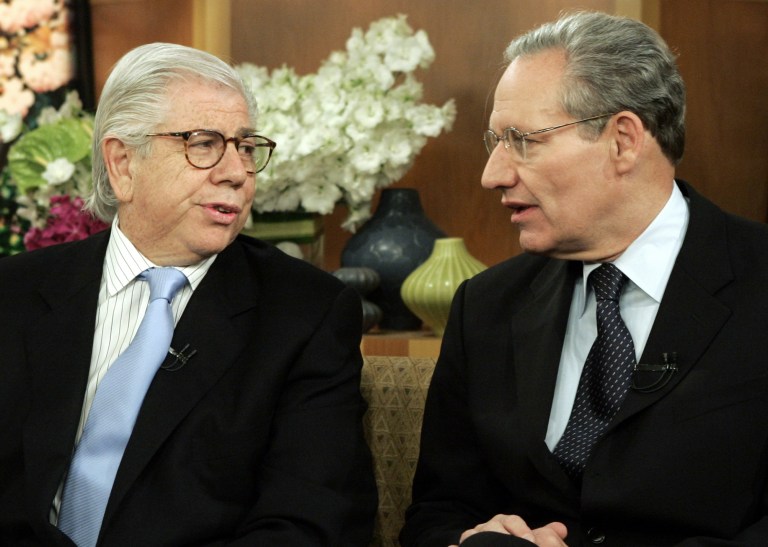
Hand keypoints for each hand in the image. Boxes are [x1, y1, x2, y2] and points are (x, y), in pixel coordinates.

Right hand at [452, 514, 567, 545]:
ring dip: (476, 541)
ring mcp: (472, 539)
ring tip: (483, 545)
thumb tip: (561, 528)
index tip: (531, 541)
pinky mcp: (463, 546)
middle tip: (517, 546)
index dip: (521, 531)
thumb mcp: (527, 538)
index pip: (510, 521)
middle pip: (490, 527)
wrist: (501, 542)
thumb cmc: (513, 541)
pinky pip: (456, 546)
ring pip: (470, 535)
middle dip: (501, 537)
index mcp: (503, 523)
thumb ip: (544, 535)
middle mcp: (485, 528)